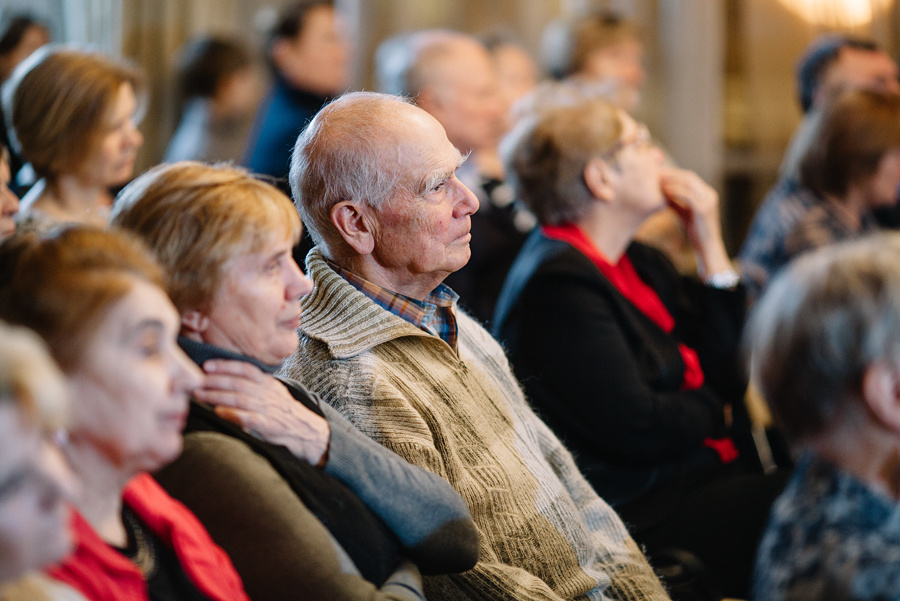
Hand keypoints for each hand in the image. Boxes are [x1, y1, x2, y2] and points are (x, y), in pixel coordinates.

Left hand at [194, 359, 330, 465]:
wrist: (304, 430)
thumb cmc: (284, 412)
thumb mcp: (274, 391)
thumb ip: (255, 384)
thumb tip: (229, 376)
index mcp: (268, 383)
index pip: (246, 369)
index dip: (227, 365)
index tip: (208, 364)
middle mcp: (267, 393)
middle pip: (239, 383)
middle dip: (215, 380)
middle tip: (196, 380)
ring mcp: (267, 409)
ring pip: (239, 398)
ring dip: (217, 396)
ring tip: (199, 394)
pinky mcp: (266, 425)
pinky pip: (247, 417)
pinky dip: (231, 413)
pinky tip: (218, 411)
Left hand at [659, 167, 730, 275]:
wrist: (707, 248)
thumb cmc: (696, 232)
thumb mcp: (684, 213)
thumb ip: (677, 202)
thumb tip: (663, 192)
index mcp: (707, 194)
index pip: (690, 177)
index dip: (674, 174)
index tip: (658, 174)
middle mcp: (710, 194)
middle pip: (689, 176)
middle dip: (672, 174)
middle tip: (655, 174)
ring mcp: (709, 201)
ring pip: (689, 183)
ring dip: (672, 180)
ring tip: (658, 181)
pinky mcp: (704, 209)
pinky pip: (688, 195)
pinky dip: (676, 191)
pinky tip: (665, 192)